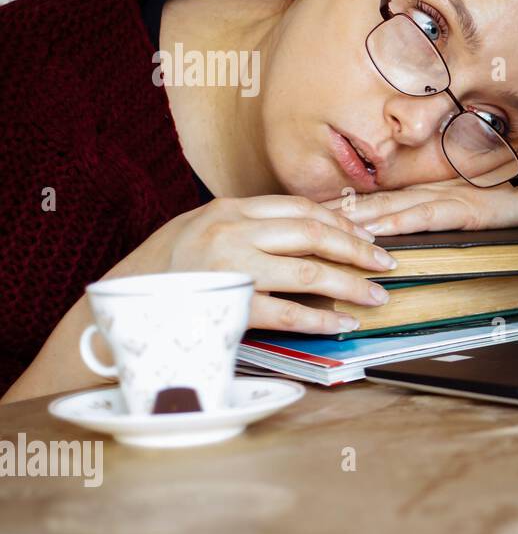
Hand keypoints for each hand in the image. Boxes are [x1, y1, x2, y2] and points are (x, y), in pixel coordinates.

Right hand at [120, 195, 396, 334]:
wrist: (114, 304)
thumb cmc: (164, 269)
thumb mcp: (202, 229)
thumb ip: (248, 226)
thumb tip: (307, 232)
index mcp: (228, 209)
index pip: (300, 209)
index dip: (342, 223)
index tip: (367, 236)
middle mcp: (231, 232)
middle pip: (313, 235)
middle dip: (358, 250)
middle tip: (386, 263)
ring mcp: (229, 269)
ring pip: (308, 273)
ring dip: (350, 285)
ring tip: (376, 296)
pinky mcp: (227, 307)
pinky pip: (286, 314)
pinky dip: (320, 320)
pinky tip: (343, 324)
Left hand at [322, 137, 517, 235]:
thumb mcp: (473, 204)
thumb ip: (444, 210)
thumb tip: (412, 227)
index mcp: (431, 191)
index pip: (379, 199)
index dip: (344, 204)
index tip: (311, 211)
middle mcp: (433, 191)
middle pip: (376, 202)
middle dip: (339, 212)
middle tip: (301, 219)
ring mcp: (450, 198)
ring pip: (395, 209)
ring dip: (360, 219)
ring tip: (327, 226)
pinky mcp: (468, 208)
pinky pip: (428, 217)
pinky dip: (401, 223)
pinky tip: (380, 230)